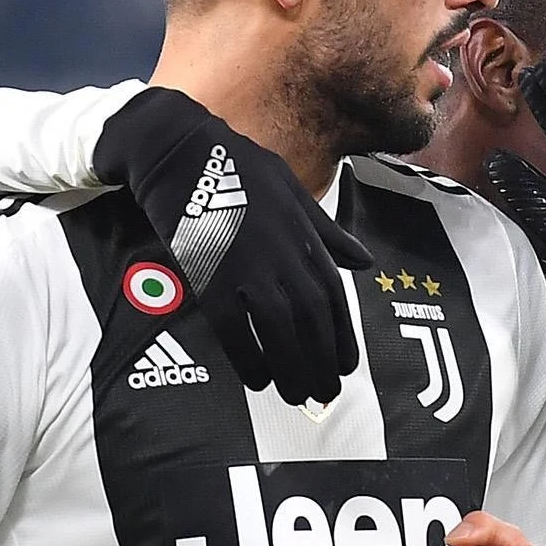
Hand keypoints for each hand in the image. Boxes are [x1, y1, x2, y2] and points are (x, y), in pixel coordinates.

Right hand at [95, 87, 372, 406]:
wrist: (181, 150)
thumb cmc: (238, 168)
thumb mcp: (294, 192)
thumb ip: (328, 233)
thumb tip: (364, 260)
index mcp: (306, 236)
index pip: (333, 297)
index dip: (341, 336)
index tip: (345, 367)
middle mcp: (284, 255)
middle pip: (311, 320)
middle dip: (321, 361)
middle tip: (324, 395)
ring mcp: (248, 265)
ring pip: (280, 329)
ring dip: (291, 367)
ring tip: (295, 395)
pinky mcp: (210, 274)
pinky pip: (235, 327)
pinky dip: (248, 356)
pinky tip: (255, 379)